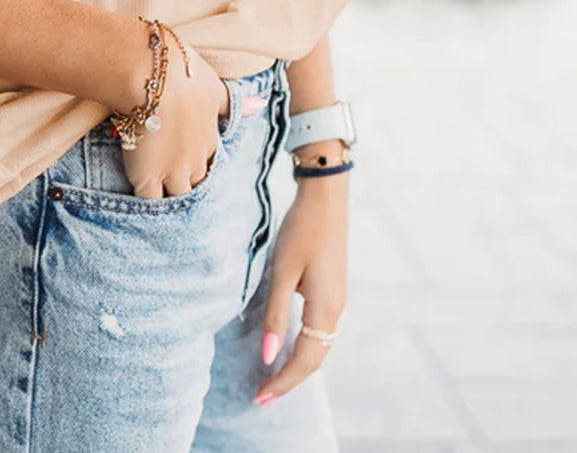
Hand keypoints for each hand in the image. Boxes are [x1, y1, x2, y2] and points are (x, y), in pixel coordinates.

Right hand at [119, 40, 229, 199]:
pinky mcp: (147, 177)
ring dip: (170, 199)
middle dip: (189, 187)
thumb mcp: (214, 87)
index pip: (210, 163)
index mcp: (210, 139)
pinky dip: (147, 205)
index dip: (201, 166)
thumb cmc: (183, 75)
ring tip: (161, 205)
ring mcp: (172, 171)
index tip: (192, 166)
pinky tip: (142, 209)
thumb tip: (260, 105)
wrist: (152, 77)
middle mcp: (195, 160)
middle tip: (175, 187)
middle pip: (196, 185)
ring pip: (176, 197)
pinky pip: (149, 201)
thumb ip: (233, 104)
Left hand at [252, 172, 347, 406]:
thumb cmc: (302, 230)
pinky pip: (322, 332)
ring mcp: (338, 301)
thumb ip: (275, 315)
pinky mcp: (334, 291)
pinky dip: (305, 349)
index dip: (282, 382)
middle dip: (288, 381)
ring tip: (272, 380)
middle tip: (261, 397)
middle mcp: (337, 311)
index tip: (259, 397)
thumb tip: (268, 356)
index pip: (304, 361)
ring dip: (297, 367)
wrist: (326, 198)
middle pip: (315, 360)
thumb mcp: (282, 272)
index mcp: (325, 309)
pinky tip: (289, 348)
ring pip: (320, 347)